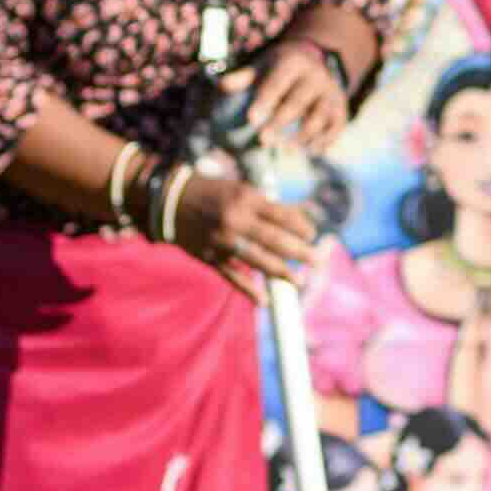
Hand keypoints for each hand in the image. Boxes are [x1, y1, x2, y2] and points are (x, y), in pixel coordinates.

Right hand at [174, 160, 332, 300]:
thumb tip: (299, 221)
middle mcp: (236, 220)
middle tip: (318, 261)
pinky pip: (232, 276)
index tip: (313, 235)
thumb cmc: (214, 193)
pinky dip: (248, 290)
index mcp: (246, 200)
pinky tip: (264, 300)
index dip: (301, 227)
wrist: (171, 202)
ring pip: (258, 261)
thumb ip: (266, 206)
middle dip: (300, 252)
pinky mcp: (210, 257)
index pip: (282, 216)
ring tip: (300, 282)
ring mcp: (222, 241)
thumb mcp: (241, 190)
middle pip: (275, 240)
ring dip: (282, 273)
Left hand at [236, 18, 361, 153]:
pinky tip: (310, 152)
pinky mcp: (341, 108)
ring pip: (320, 116)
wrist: (314, 61)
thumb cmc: (278, 69)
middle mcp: (316, 76)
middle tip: (263, 141)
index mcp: (293, 62)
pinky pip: (336, 127)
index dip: (265, 100)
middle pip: (298, 102)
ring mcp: (331, 92)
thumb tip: (222, 86)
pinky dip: (325, 141)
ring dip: (303, 136)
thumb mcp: (261, 67)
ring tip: (285, 152)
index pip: (278, 83)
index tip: (251, 119)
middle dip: (280, 122)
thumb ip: (243, 78)